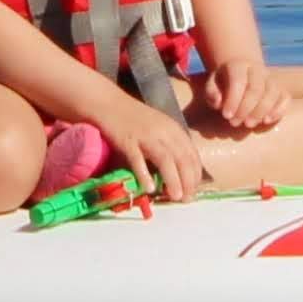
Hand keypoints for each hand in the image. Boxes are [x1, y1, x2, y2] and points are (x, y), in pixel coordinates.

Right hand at [94, 91, 210, 203]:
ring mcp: (145, 135)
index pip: (192, 154)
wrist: (106, 101)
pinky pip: (138, 159)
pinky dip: (144, 174)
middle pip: (182, 158)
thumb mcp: (158, 128)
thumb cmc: (132, 117)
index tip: (193, 191)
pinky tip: (148, 188)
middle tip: (187, 199)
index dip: (195, 175)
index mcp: (173, 129)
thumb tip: (179, 174)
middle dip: (188, 181)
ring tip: (175, 197)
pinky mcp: (127, 140)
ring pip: (165, 159)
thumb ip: (169, 146)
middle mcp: (163, 131)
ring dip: (173, 180)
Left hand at [200, 55, 291, 136]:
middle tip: (235, 123)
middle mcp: (257, 70)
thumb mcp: (212, 85)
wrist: (241, 73)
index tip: (226, 116)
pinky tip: (267, 121)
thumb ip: (212, 93)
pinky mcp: (281, 90)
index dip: (233, 99)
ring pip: (272, 93)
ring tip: (249, 124)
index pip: (238, 80)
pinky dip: (279, 110)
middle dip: (246, 108)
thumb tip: (219, 102)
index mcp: (238, 65)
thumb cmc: (223, 84)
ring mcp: (271, 79)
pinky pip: (285, 98)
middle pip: (256, 88)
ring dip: (261, 111)